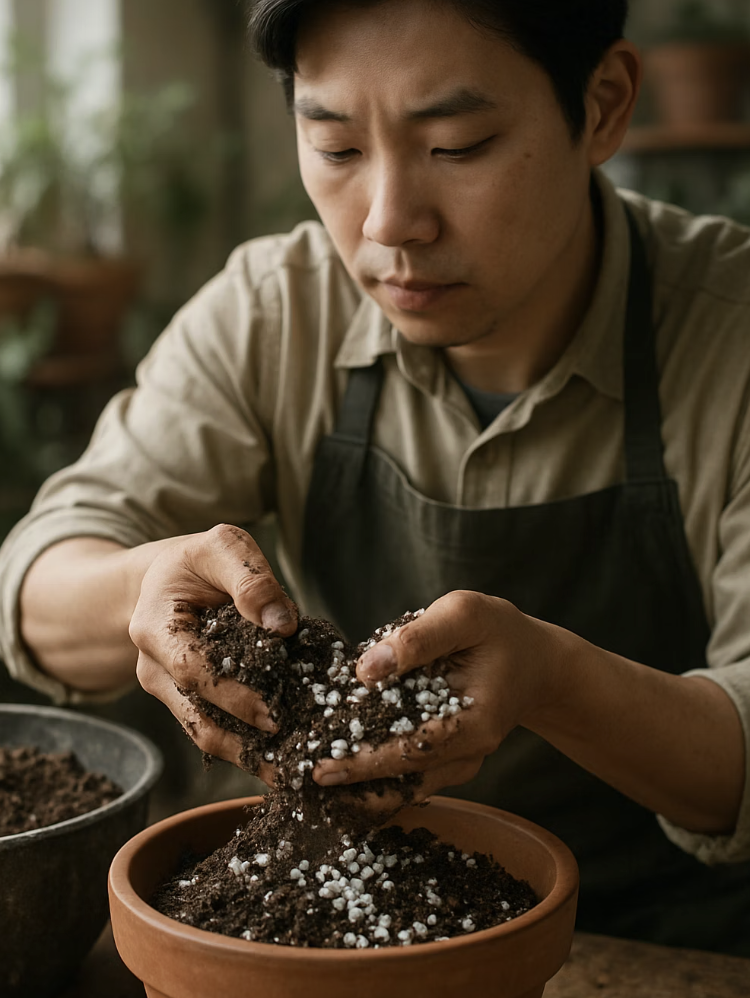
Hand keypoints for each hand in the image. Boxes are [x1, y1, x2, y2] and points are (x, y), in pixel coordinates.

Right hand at [130, 523, 296, 776]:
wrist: (167, 579)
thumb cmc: (198, 561)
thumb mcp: (222, 547)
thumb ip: (251, 578)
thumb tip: (281, 624)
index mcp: (155, 628)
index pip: (192, 670)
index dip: (232, 695)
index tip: (274, 714)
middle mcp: (153, 668)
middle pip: (198, 717)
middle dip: (246, 742)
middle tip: (295, 761)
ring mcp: (167, 691)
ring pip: (205, 735)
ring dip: (248, 758)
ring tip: (293, 774)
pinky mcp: (187, 702)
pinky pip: (214, 730)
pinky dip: (248, 747)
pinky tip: (283, 761)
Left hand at [313, 590, 568, 798]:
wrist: (535, 661)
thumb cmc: (498, 630)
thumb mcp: (463, 614)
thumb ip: (417, 639)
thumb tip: (366, 670)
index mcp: (475, 721)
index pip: (412, 749)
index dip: (365, 761)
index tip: (321, 767)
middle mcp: (470, 753)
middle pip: (404, 778)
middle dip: (352, 783)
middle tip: (300, 782)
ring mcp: (461, 762)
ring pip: (406, 787)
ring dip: (361, 789)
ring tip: (312, 789)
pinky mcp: (450, 760)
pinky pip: (411, 777)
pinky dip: (377, 780)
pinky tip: (341, 779)